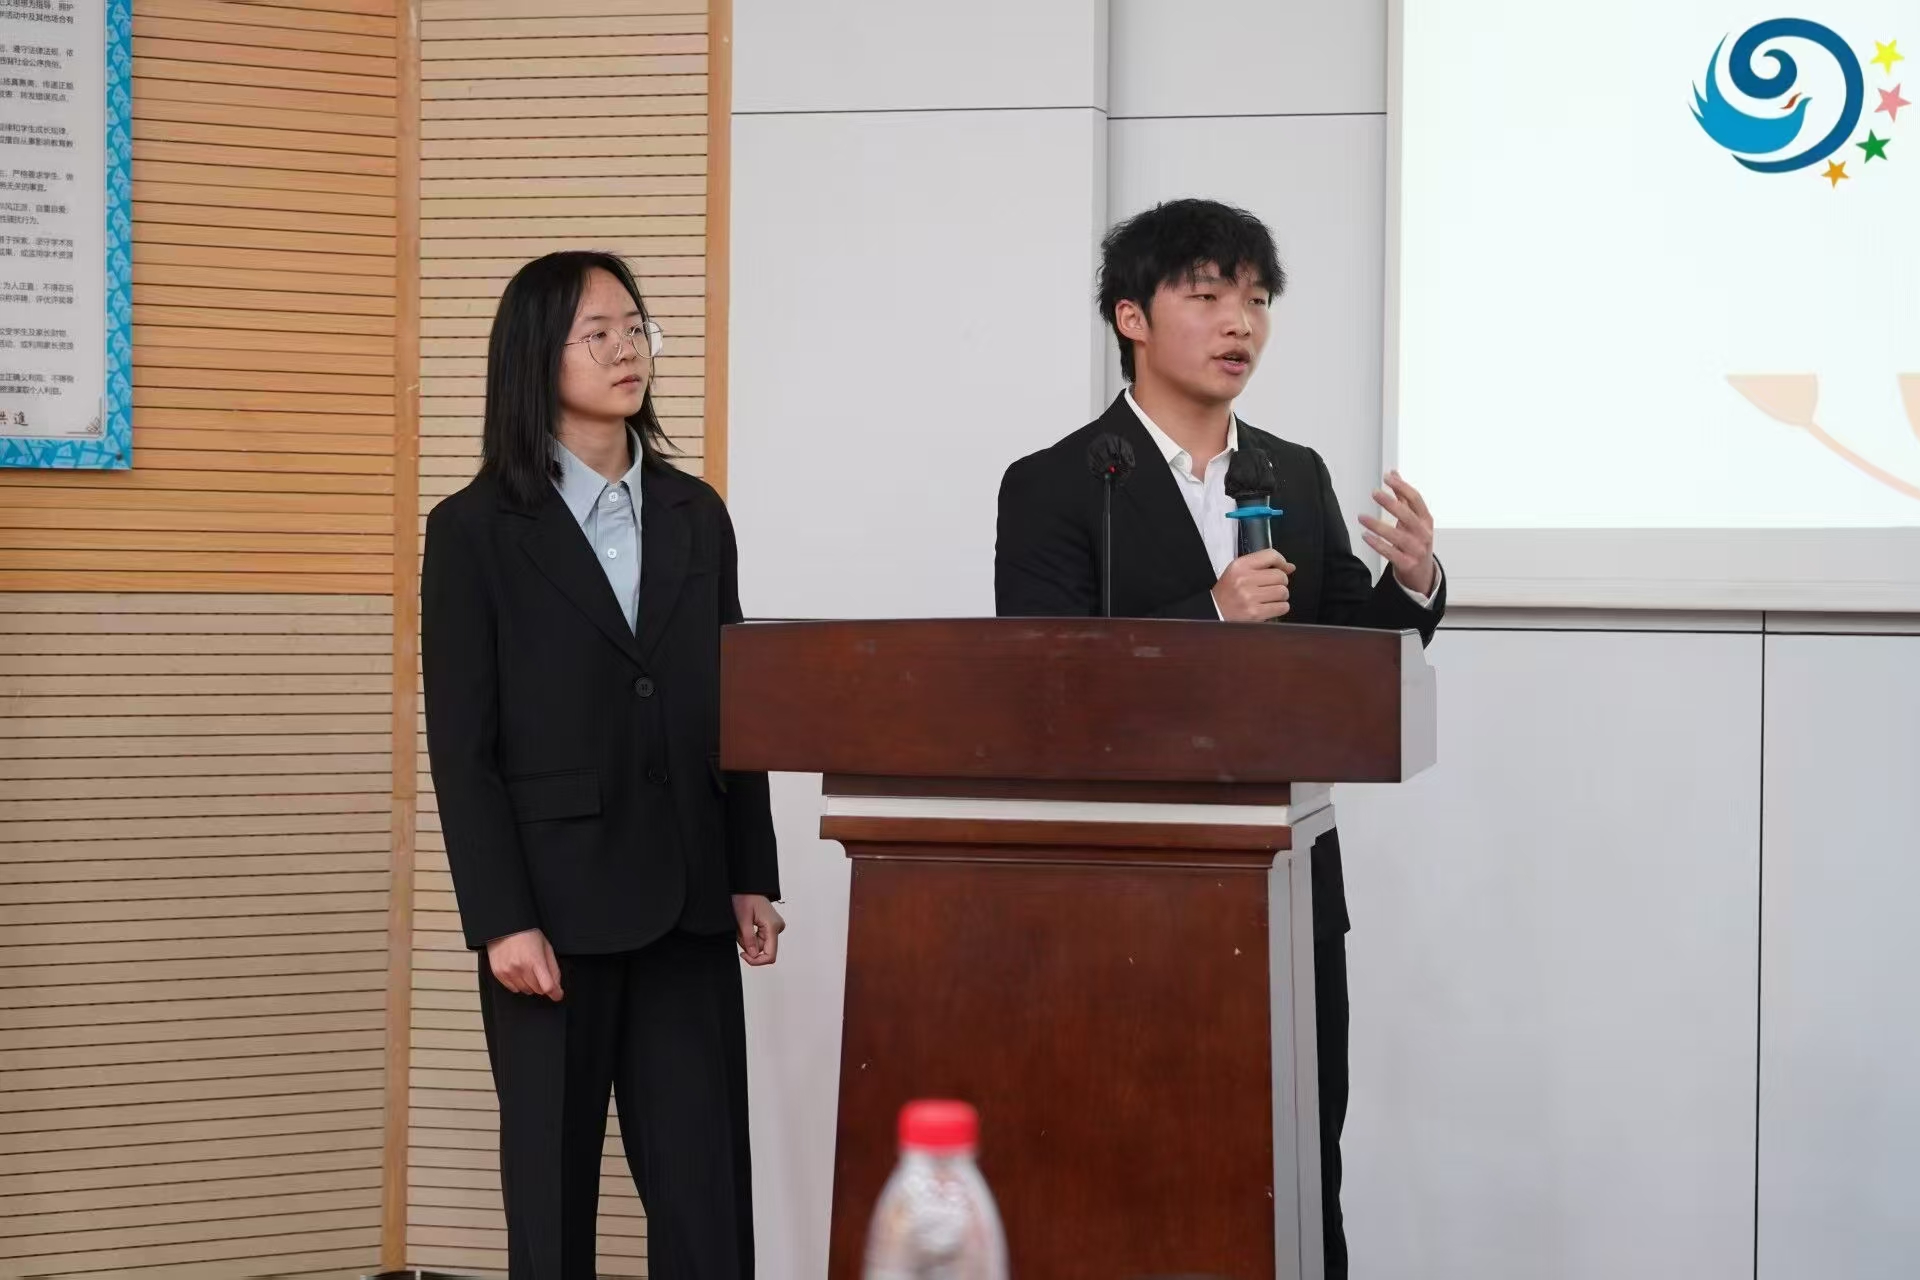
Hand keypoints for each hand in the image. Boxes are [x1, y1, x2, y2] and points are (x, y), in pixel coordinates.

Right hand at [486, 927, 562, 1000]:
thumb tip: (557, 986)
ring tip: (528, 970)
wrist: (506, 928)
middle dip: (542, 985)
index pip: (548, 986)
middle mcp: (521, 968)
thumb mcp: (546, 947)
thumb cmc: (528, 935)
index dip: (555, 993)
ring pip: (525, 990)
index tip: (557, 994)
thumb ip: (553, 968)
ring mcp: (509, 972)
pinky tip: (518, 972)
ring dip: (530, 985)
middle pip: (537, 990)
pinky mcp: (499, 974)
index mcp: (535, 960)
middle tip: (540, 973)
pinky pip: (513, 989)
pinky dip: (518, 984)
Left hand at [733, 894, 784, 966]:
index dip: (756, 961)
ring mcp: (775, 927)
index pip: (770, 955)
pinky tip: (746, 926)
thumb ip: (748, 939)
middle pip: (763, 949)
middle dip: (748, 945)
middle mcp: (778, 928)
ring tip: (741, 927)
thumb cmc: (746, 898)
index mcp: (773, 926)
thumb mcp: (743, 919)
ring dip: (748, 940)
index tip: (744, 955)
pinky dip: (751, 936)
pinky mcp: (772, 926)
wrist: (749, 887)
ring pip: (760, 945)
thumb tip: (753, 955)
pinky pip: (761, 938)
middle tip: (739, 933)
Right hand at [1211, 548, 1293, 621]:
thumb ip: (1263, 566)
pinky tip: (1269, 607)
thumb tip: (1290, 567)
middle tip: (1270, 588)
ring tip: (1268, 599)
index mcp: (1240, 566)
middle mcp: (1244, 580)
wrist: (1214, 612)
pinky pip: (1282, 607)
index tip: (1284, 568)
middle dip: (1280, 583)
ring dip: (1280, 597)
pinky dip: (1279, 608)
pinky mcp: (1255, 613)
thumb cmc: (1228, 592)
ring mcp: (1250, 597)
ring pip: (1283, 592)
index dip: (1282, 562)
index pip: (1271, 555)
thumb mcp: (1238, 572)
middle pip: (1281, 576)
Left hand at [1359, 472, 1436, 595]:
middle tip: (1374, 493)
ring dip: (1378, 525)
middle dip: (1391, 503)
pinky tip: (1365, 536)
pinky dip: (1377, 544)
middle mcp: (1423, 534)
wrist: (1422, 573)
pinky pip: (1390, 553)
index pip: (1416, 500)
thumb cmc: (1416, 541)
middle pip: (1408, 516)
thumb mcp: (1414, 519)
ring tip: (1361, 517)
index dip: (1402, 487)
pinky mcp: (1407, 564)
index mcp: (1426, 520)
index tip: (1388, 477)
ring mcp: (1417, 550)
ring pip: (1397, 536)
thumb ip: (1404, 497)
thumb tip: (1394, 473)